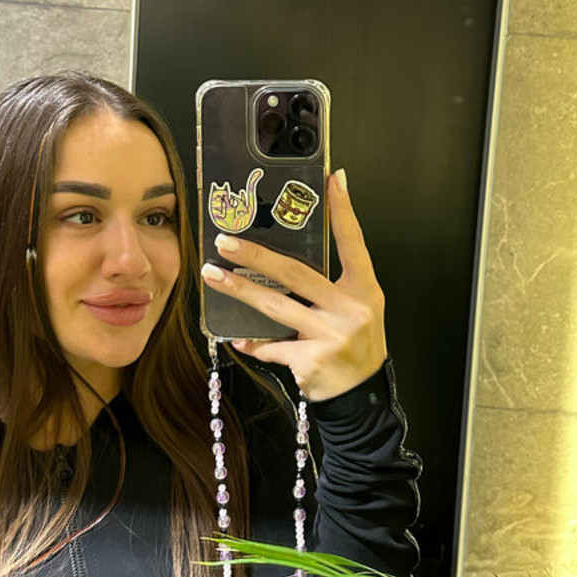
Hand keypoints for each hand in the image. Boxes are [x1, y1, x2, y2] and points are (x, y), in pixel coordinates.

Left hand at [200, 169, 386, 400]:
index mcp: (364, 289)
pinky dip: (253, 342)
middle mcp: (351, 308)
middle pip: (296, 272)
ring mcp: (331, 335)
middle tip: (225, 240)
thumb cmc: (355, 344)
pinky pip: (272, 345)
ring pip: (275, 306)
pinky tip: (237, 336)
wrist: (361, 397)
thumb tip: (282, 255)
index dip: (344, 210)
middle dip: (256, 254)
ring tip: (211, 275)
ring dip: (239, 289)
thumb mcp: (355, 308)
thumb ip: (331, 284)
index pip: (353, 242)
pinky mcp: (311, 360)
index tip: (333, 179)